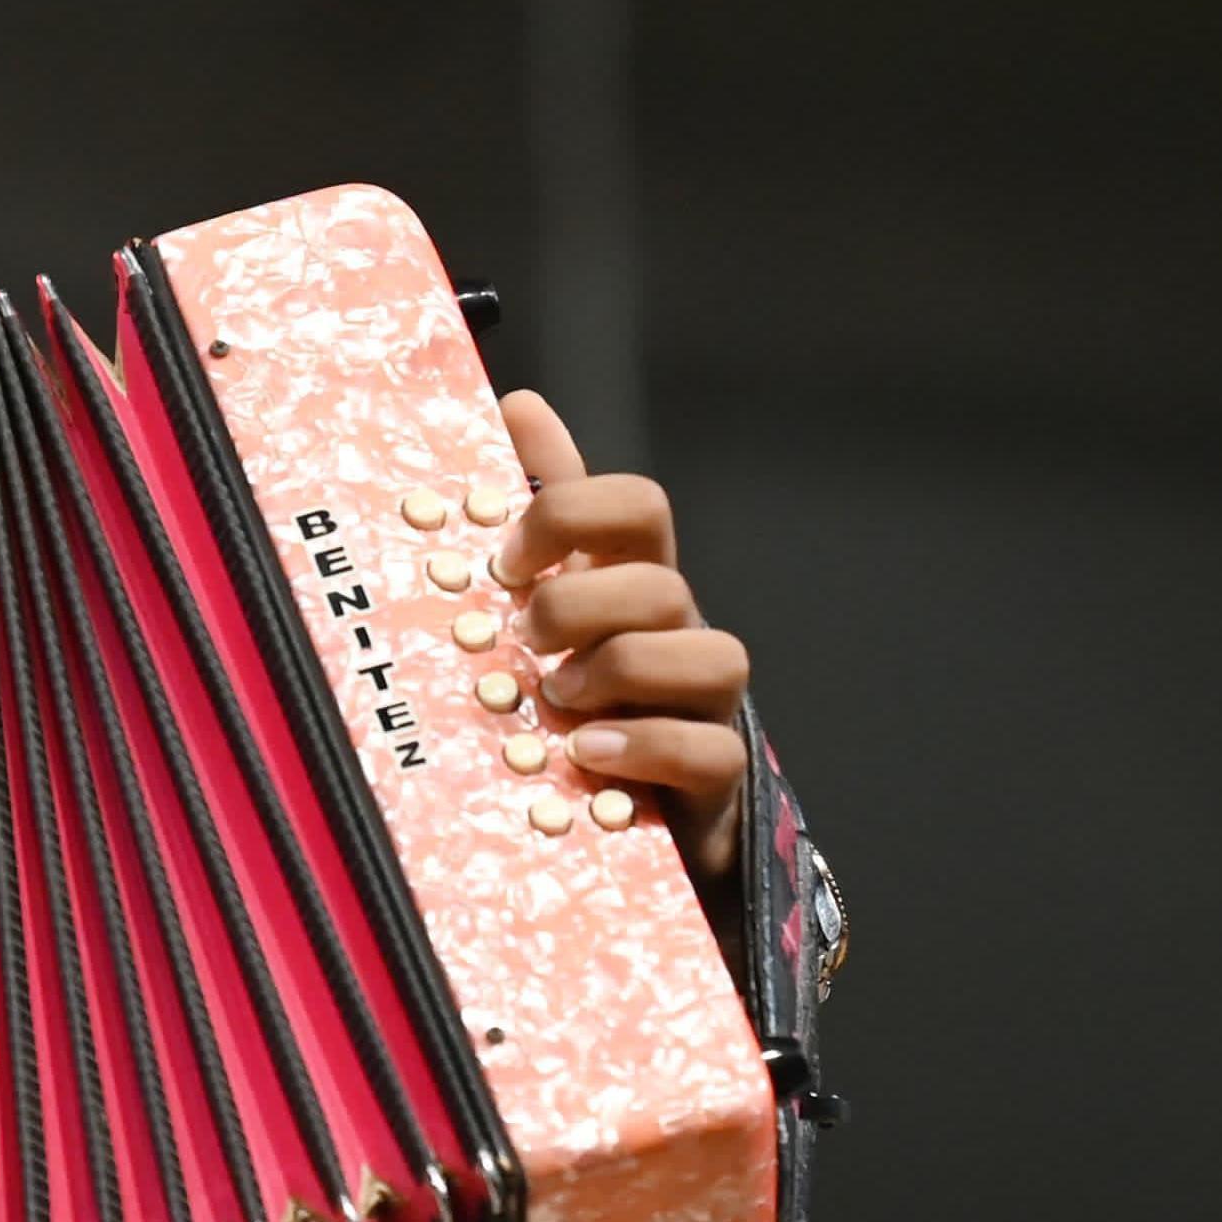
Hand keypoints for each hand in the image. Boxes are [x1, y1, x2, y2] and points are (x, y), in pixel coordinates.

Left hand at [493, 392, 750, 886]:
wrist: (615, 818)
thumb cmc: (569, 697)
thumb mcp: (536, 606)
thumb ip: (536, 513)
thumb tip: (518, 402)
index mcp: (626, 585)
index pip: (637, 506)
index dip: (572, 514)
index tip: (506, 558)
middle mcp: (674, 634)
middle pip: (662, 581)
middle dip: (581, 604)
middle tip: (523, 641)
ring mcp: (701, 704)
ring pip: (711, 654)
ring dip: (621, 672)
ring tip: (557, 703)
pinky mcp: (715, 778)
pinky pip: (710, 749)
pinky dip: (645, 747)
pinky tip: (587, 755)